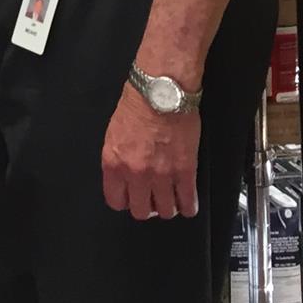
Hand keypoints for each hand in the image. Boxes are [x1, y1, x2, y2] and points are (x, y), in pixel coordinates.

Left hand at [101, 83, 200, 219]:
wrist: (161, 92)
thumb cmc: (138, 104)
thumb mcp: (114, 133)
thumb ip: (118, 159)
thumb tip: (124, 175)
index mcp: (114, 163)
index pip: (115, 200)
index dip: (125, 202)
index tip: (131, 199)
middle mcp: (136, 173)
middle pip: (141, 211)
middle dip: (147, 207)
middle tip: (152, 200)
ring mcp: (161, 175)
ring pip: (165, 211)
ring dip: (168, 207)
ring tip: (170, 199)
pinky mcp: (185, 171)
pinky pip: (187, 201)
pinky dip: (188, 205)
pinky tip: (187, 203)